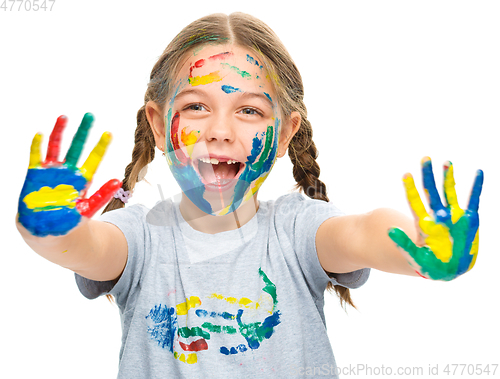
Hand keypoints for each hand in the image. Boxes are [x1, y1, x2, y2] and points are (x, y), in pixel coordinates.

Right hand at [18, 113, 120, 236]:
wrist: (47, 231)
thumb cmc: (69, 221)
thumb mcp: (88, 209)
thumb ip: (101, 196)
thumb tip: (118, 182)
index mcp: (82, 179)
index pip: (94, 159)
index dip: (100, 146)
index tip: (108, 133)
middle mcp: (68, 172)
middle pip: (77, 147)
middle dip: (83, 131)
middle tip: (90, 115)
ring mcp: (51, 172)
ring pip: (55, 146)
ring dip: (59, 132)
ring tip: (64, 117)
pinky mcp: (35, 175)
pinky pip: (35, 157)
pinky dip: (36, 146)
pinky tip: (39, 134)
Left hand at [388, 157, 482, 280]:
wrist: (450, 271)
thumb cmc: (429, 265)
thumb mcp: (413, 256)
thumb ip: (402, 244)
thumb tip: (388, 230)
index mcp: (424, 223)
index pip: (415, 202)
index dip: (410, 188)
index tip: (405, 174)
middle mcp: (437, 216)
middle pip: (431, 191)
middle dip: (428, 175)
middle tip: (424, 158)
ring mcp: (454, 216)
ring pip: (450, 192)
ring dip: (448, 177)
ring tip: (446, 162)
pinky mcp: (469, 220)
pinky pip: (473, 200)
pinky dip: (476, 187)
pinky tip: (478, 172)